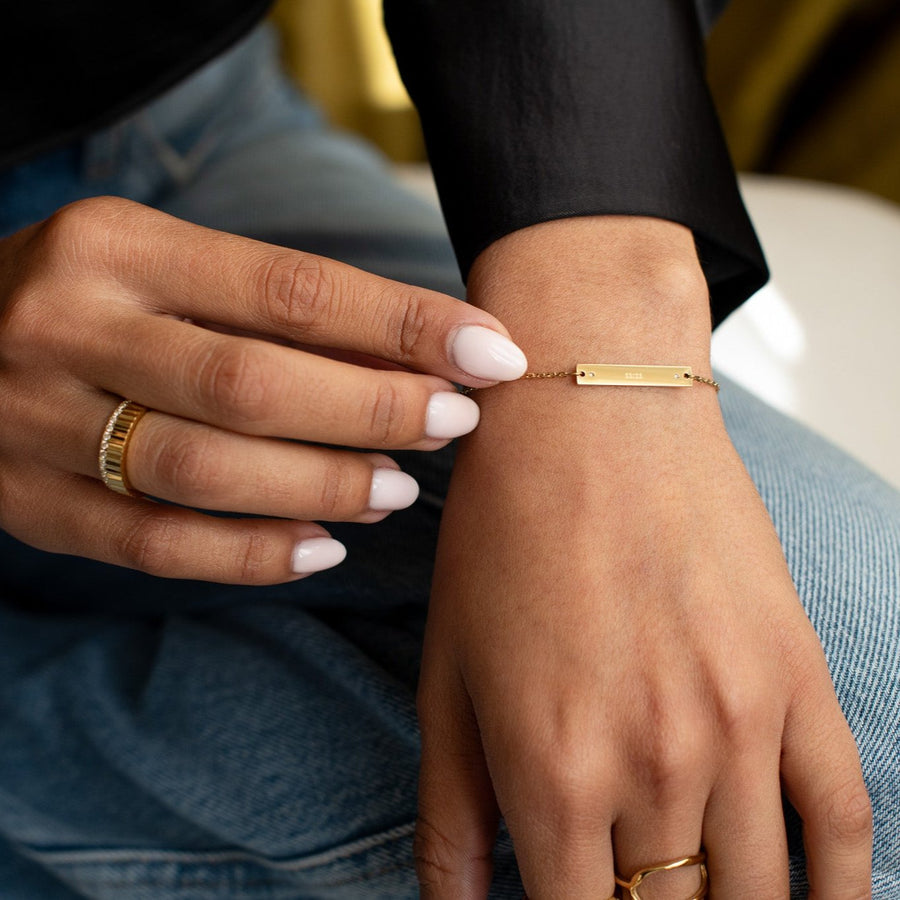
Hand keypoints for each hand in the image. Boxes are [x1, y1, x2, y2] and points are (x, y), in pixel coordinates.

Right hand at [0, 196, 525, 582]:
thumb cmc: (98, 298)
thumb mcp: (170, 268)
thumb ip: (275, 309)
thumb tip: (420, 353)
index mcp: (116, 245)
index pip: (291, 289)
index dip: (403, 325)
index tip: (491, 352)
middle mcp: (67, 327)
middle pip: (253, 384)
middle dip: (375, 409)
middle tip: (453, 424)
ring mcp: (36, 423)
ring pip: (207, 472)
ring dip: (325, 484)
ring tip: (399, 488)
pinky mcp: (29, 504)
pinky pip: (154, 547)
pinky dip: (252, 554)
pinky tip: (325, 545)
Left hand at [414, 218, 871, 897]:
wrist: (590, 419)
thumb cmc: (503, 537)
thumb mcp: (447, 675)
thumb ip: (451, 813)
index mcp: (553, 771)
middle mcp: (657, 764)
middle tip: (622, 891)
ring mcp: (741, 724)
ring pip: (753, 893)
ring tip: (692, 897)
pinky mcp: (796, 678)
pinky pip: (840, 820)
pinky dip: (835, 888)